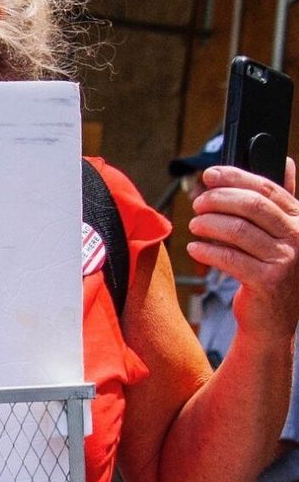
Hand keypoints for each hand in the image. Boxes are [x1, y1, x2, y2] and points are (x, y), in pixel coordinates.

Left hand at [189, 161, 298, 342]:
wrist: (273, 319)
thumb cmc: (272, 271)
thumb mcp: (283, 233)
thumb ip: (282, 201)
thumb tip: (286, 162)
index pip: (267, 189)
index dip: (235, 177)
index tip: (209, 175)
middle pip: (252, 205)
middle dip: (218, 199)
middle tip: (197, 203)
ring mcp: (287, 259)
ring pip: (237, 230)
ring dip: (208, 224)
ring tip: (195, 225)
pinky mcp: (268, 281)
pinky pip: (229, 257)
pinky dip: (207, 250)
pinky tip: (195, 248)